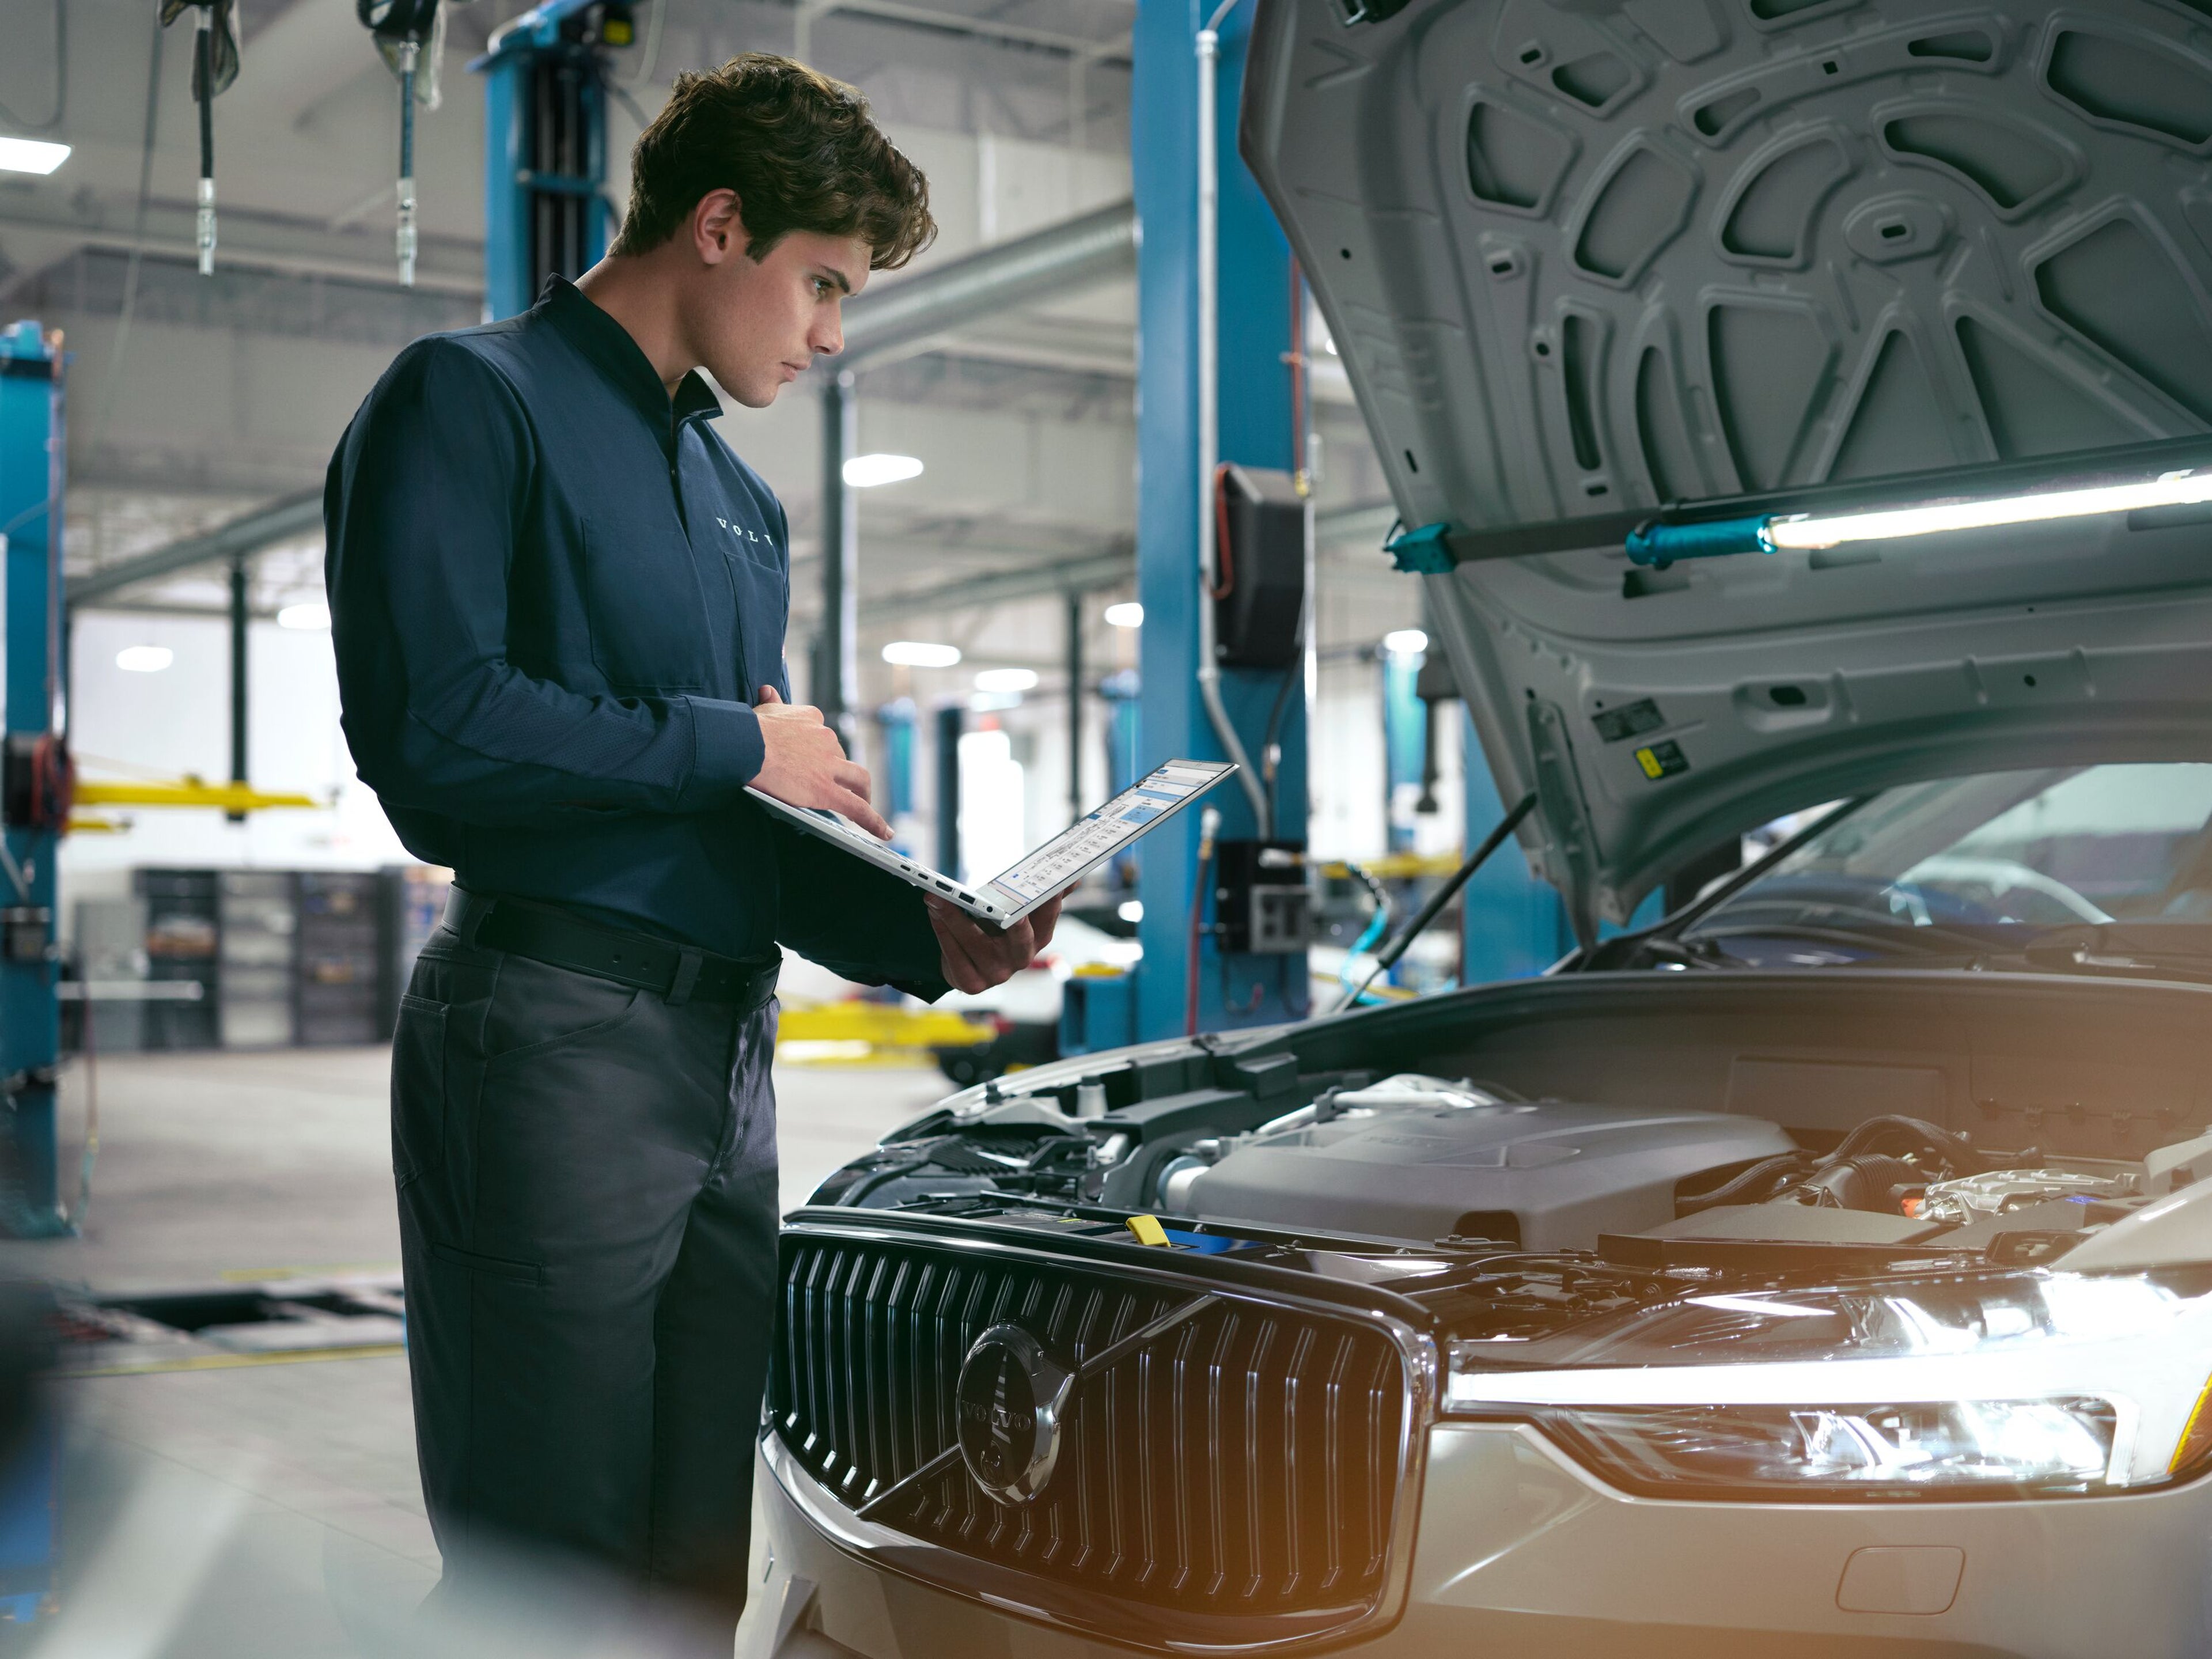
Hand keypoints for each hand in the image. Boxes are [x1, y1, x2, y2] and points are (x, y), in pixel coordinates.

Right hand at [749, 686, 890, 838]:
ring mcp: (828, 766)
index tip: (821, 759)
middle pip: (843, 758)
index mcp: (813, 720)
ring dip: (863, 792)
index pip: (825, 737)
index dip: (825, 750)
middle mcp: (826, 740)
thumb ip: (772, 702)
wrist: (746, 744)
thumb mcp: (765, 709)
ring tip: (864, 803)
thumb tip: (768, 690)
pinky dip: (873, 821)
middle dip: (846, 773)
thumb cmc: (750, 730)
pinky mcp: (826, 790)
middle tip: (845, 785)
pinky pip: (856, 807)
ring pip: (857, 779)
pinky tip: (884, 832)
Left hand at [926, 892, 1065, 994]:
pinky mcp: (972, 983)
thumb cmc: (994, 931)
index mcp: (1038, 938)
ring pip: (975, 942)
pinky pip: (955, 955)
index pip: (1048, 916)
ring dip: (954, 917)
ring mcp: (997, 974)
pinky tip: (934, 913)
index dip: (1050, 900)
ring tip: (938, 896)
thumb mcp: (1016, 913)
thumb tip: (1074, 878)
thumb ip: (1039, 896)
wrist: (968, 966)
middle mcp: (1021, 959)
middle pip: (1018, 936)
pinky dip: (942, 932)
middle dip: (1008, 918)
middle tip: (1000, 901)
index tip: (1049, 884)